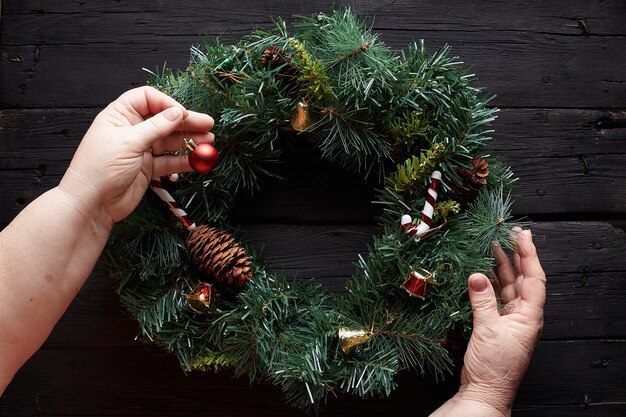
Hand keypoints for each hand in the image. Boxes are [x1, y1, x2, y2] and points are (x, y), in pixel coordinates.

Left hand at [59, 86, 214, 225]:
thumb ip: (156, 127)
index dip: (167, 104)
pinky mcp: (147, 168)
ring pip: (170, 141)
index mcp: (120, 116)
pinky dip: (184, 161)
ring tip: (209, 143)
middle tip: (208, 124)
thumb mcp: (129, 143)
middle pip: (164, 120)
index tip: (183, 114)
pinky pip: (169, 161)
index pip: (147, 99)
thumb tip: (177, 113)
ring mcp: (140, 149)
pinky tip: (198, 160)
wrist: (91, 203)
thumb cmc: (100, 168)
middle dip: (186, 122)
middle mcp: (131, 130)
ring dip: (189, 141)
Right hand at [431, 229, 546, 416]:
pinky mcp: (495, 325)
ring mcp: (509, 320)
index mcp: (530, 316)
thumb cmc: (493, 367)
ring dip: (501, 266)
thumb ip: (482, 301)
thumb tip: (476, 275)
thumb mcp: (487, 331)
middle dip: (515, 255)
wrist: (484, 391)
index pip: (534, 278)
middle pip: (522, 279)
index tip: (521, 234)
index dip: (528, 254)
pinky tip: (482, 272)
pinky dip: (489, 282)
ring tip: (492, 245)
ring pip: (508, 286)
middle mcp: (523, 316)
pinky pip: (495, 297)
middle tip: (507, 233)